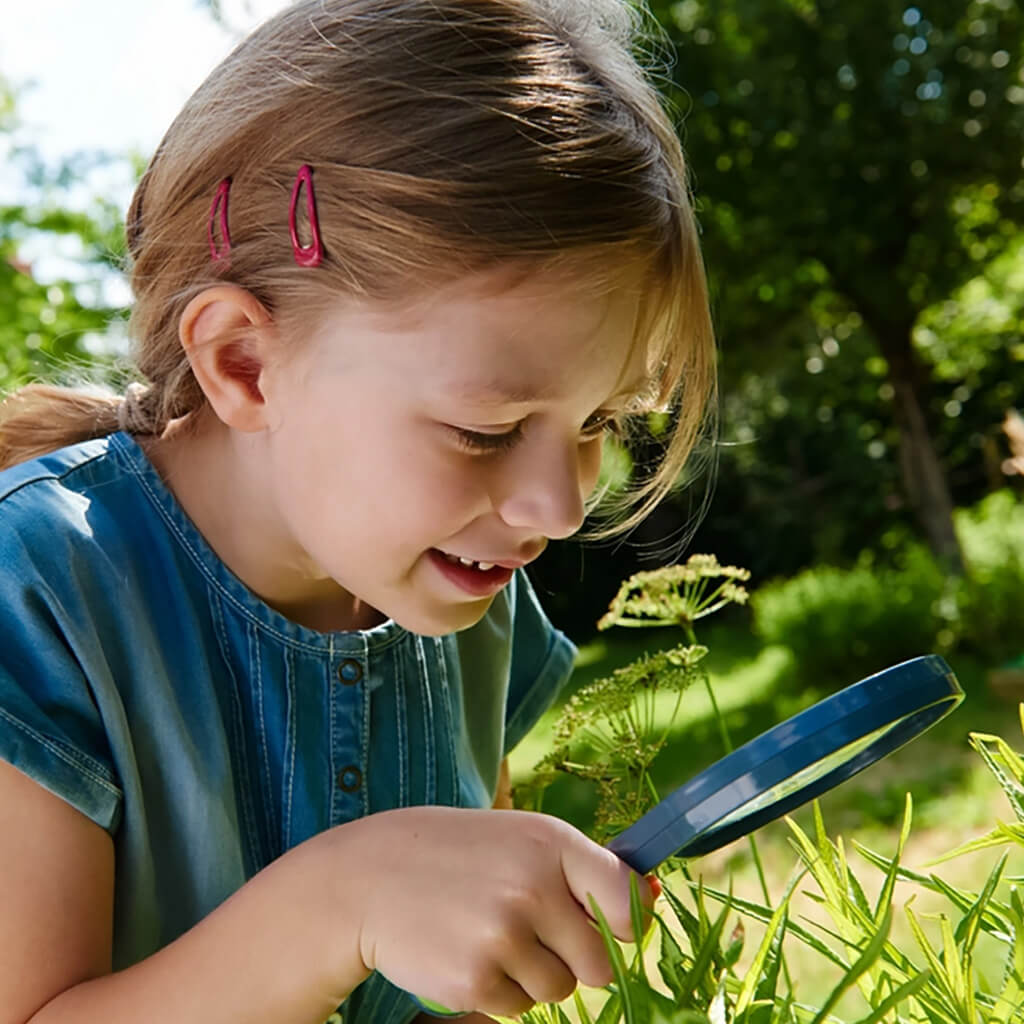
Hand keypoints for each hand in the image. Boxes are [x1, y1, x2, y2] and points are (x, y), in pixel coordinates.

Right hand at [346, 807, 652, 1017]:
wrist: (372, 876)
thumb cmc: (461, 855)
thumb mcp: (521, 839)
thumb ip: (582, 870)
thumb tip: (651, 900)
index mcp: (551, 844)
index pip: (625, 899)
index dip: (622, 922)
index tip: (604, 923)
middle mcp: (533, 888)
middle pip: (599, 963)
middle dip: (575, 958)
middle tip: (532, 930)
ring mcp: (503, 937)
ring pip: (559, 990)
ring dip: (533, 974)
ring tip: (490, 934)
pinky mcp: (475, 981)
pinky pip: (519, 1009)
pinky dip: (500, 990)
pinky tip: (467, 951)